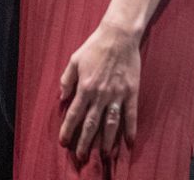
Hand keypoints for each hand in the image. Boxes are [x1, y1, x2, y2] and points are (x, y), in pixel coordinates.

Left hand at [58, 22, 139, 161]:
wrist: (118, 36)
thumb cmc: (94, 47)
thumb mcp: (74, 60)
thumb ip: (67, 80)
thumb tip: (62, 98)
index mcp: (85, 87)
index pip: (74, 114)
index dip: (68, 130)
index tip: (64, 142)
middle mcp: (100, 95)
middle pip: (91, 124)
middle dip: (85, 142)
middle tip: (81, 156)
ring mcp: (117, 95)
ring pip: (111, 124)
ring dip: (107, 141)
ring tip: (104, 155)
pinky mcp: (131, 93)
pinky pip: (131, 115)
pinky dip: (130, 129)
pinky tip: (129, 142)